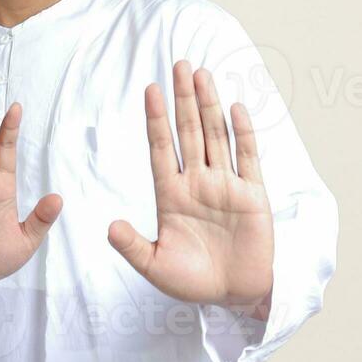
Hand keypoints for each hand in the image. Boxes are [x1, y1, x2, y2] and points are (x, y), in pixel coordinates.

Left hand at [107, 60, 275, 318]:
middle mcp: (197, 183)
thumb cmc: (192, 282)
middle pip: (189, 132)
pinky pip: (247, 158)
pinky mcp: (252, 195)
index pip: (161, 148)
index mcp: (171, 195)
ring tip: (203, 75)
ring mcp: (226, 186)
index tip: (149, 89)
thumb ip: (132, 247)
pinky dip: (243, 133)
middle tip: (179, 64)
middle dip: (183, 99)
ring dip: (210, 106)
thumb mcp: (155, 266)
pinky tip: (236, 108)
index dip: (155, 119)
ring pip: (216, 137)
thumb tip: (109, 228)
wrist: (233, 297)